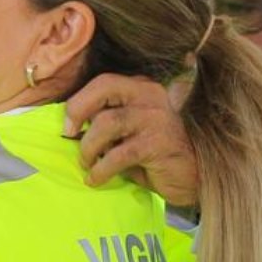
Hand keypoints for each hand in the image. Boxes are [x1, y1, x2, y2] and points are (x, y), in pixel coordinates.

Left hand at [63, 73, 199, 209]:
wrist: (194, 179)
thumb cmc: (156, 157)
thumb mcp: (129, 135)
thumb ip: (107, 126)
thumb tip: (71, 130)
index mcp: (143, 89)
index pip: (104, 82)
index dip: (79, 101)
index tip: (68, 125)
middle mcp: (151, 96)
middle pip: (104, 89)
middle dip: (78, 111)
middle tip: (70, 136)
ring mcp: (157, 118)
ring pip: (107, 122)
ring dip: (89, 146)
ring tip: (87, 163)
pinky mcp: (159, 144)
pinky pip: (118, 155)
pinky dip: (101, 169)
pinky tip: (96, 179)